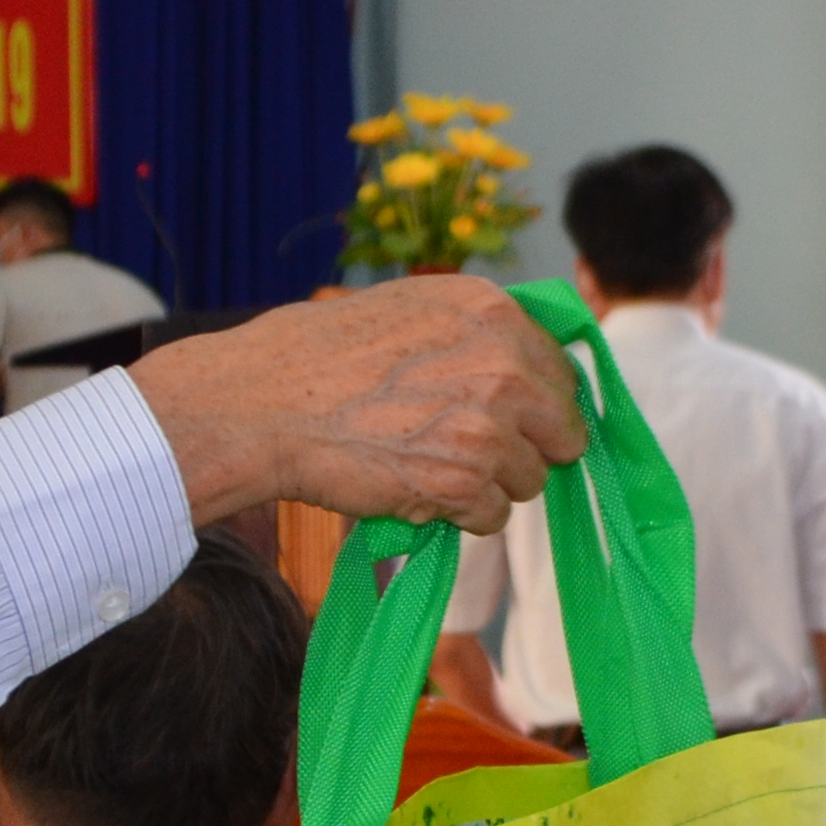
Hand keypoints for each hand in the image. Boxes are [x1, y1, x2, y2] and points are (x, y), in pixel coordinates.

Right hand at [132, 279, 581, 530]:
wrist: (263, 404)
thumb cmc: (319, 357)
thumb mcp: (408, 309)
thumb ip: (474, 332)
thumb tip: (522, 366)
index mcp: (492, 312)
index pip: (562, 372)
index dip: (539, 405)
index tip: (516, 421)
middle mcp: (503, 363)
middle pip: (561, 432)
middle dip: (524, 449)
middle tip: (471, 453)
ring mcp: (488, 426)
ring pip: (529, 480)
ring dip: (487, 485)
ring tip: (427, 466)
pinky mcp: (464, 483)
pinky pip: (492, 517)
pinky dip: (458, 517)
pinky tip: (413, 489)